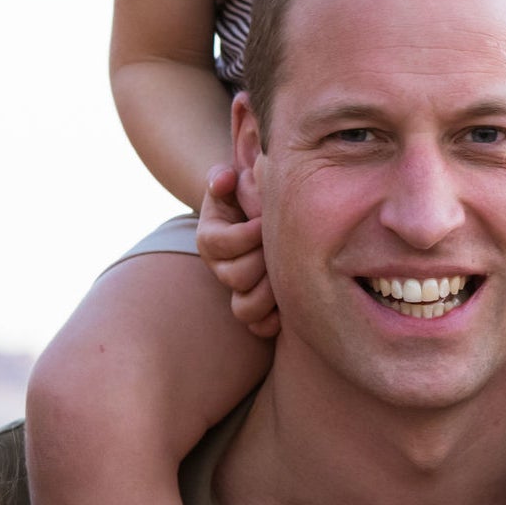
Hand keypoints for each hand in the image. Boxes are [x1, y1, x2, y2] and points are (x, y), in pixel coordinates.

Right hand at [196, 165, 276, 339]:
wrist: (257, 215)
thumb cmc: (247, 194)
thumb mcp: (231, 180)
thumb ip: (222, 176)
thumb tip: (225, 179)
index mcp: (211, 238)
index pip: (221, 243)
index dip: (249, 233)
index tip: (268, 219)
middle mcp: (221, 269)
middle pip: (235, 277)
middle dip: (264, 258)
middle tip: (285, 244)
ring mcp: (239, 291)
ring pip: (245, 309)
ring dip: (271, 291)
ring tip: (289, 270)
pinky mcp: (258, 309)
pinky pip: (260, 327)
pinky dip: (276, 319)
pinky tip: (294, 298)